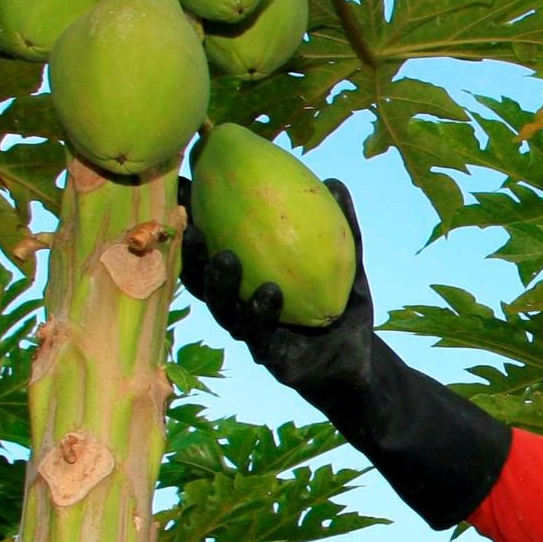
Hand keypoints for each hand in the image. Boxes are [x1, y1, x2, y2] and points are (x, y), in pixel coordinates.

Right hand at [179, 175, 371, 401]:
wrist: (357, 360)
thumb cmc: (342, 303)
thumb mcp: (345, 261)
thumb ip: (340, 227)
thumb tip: (333, 181)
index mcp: (247, 278)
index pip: (214, 248)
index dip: (194, 224)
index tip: (185, 191)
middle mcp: (240, 305)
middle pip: (203, 279)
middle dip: (191, 253)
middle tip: (190, 224)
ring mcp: (250, 332)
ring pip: (224, 309)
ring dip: (220, 283)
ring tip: (225, 257)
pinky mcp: (268, 357)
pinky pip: (260, 334)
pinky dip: (262, 312)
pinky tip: (270, 291)